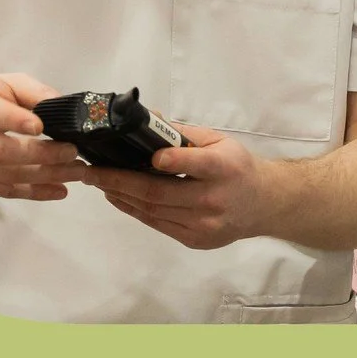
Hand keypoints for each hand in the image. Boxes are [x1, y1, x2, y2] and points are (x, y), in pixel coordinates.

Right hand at [0, 73, 89, 201]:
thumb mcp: (5, 84)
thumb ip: (33, 92)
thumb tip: (62, 105)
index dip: (14, 120)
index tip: (41, 126)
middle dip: (40, 155)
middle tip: (73, 153)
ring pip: (4, 176)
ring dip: (44, 176)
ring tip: (76, 171)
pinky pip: (3, 191)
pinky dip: (34, 192)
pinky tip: (59, 189)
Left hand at [83, 124, 277, 249]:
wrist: (263, 204)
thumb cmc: (237, 167)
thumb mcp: (218, 141)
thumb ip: (182, 134)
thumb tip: (145, 118)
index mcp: (225, 169)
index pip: (199, 165)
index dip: (175, 161)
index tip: (152, 157)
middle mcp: (215, 199)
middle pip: (161, 193)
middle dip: (121, 181)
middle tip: (93, 172)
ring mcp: (205, 225)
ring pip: (154, 211)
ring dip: (122, 196)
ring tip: (99, 182)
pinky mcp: (196, 240)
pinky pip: (158, 224)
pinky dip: (134, 210)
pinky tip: (119, 197)